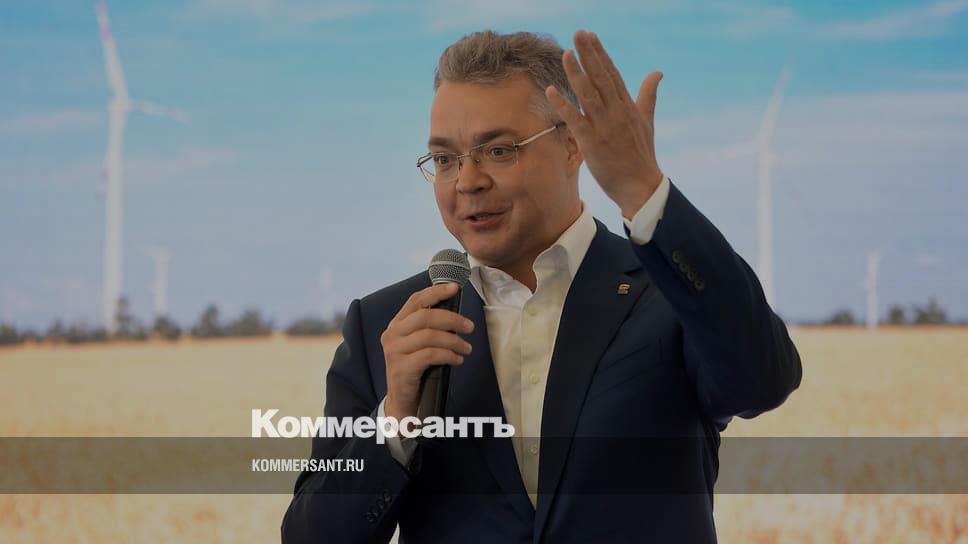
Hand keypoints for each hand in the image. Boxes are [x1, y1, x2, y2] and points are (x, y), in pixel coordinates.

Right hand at [381, 283, 473, 419]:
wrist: (403, 400)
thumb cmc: (416, 369)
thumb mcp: (419, 345)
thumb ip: (429, 328)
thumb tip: (455, 315)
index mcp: (396, 324)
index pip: (415, 300)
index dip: (436, 292)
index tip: (455, 288)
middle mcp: (392, 334)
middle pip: (425, 316)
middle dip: (452, 319)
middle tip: (470, 327)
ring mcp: (395, 351)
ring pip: (429, 336)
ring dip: (454, 341)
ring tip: (467, 348)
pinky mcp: (401, 367)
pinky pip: (430, 355)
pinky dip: (449, 355)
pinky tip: (458, 360)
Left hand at [546, 29, 663, 218]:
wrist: (641, 185)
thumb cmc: (641, 154)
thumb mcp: (647, 120)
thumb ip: (648, 95)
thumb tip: (658, 72)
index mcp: (628, 105)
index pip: (612, 73)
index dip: (600, 53)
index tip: (590, 35)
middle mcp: (616, 112)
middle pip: (601, 77)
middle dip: (589, 54)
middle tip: (578, 33)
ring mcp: (604, 126)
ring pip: (588, 94)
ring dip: (576, 73)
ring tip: (567, 53)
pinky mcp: (592, 143)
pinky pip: (575, 120)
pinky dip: (563, 105)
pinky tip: (550, 90)